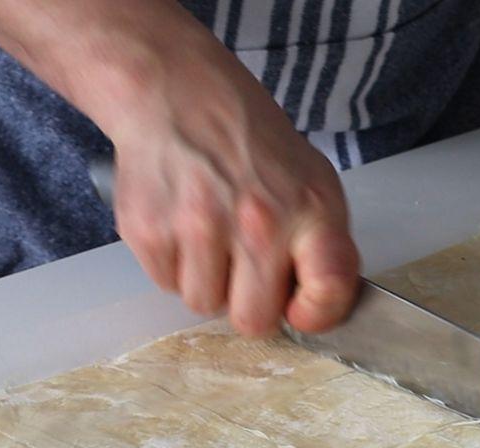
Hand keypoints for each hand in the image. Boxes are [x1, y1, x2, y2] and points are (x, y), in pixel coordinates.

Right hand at [97, 18, 359, 334]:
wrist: (179, 95)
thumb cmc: (251, 144)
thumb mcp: (313, 180)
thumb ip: (326, 245)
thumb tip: (324, 307)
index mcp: (309, 209)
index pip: (329, 288)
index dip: (316, 314)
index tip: (301, 309)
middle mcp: (258, 221)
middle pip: (253, 319)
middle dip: (249, 303)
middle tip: (246, 267)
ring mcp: (199, 226)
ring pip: (204, 305)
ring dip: (209, 282)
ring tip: (212, 236)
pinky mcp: (150, 230)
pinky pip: (166, 284)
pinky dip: (174, 264)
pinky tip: (183, 224)